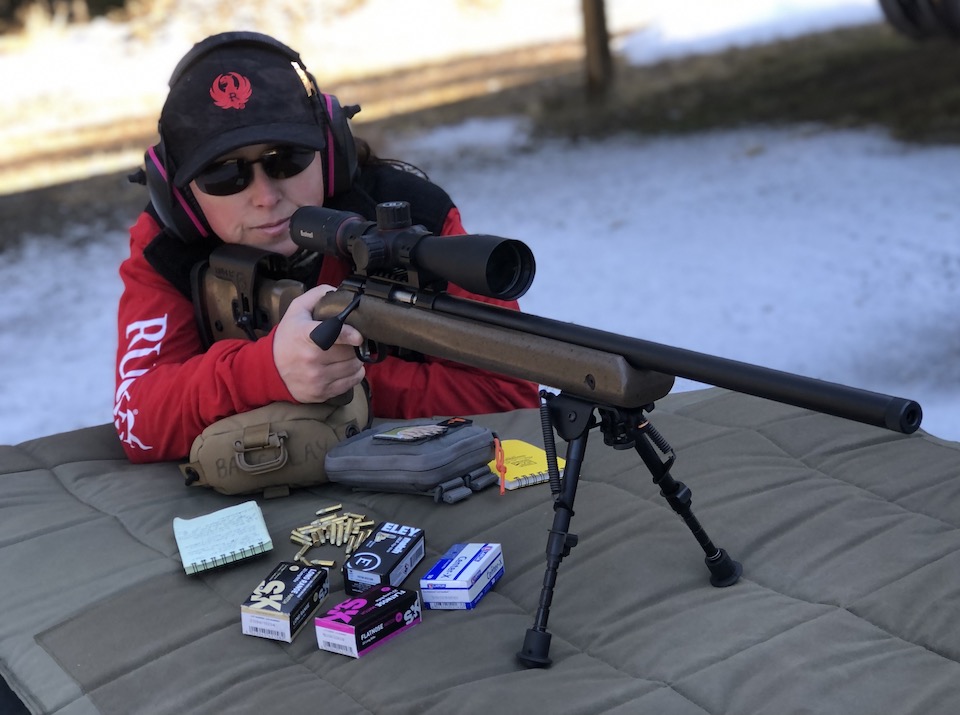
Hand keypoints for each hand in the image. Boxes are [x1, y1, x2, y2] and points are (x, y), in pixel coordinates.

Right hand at [273, 285, 365, 402]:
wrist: (269, 369)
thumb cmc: (287, 338)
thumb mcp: (296, 311)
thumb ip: (317, 296)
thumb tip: (338, 291)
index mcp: (305, 335)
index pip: (332, 335)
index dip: (349, 335)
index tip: (358, 336)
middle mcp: (311, 358)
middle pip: (349, 352)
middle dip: (354, 346)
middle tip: (350, 342)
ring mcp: (317, 378)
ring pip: (353, 367)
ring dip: (355, 360)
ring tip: (346, 354)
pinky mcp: (322, 392)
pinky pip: (352, 381)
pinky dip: (354, 373)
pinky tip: (345, 367)